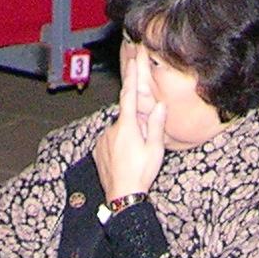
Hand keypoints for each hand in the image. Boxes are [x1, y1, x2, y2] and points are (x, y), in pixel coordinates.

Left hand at [94, 53, 168, 204]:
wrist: (122, 197)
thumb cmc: (141, 173)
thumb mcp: (155, 149)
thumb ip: (156, 125)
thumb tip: (160, 105)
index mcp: (127, 126)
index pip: (129, 95)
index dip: (131, 77)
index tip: (132, 60)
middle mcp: (111, 129)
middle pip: (126, 118)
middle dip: (136, 125)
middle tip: (143, 143)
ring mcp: (102, 140)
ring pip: (118, 132)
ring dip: (127, 138)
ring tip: (135, 158)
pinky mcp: (97, 151)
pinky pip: (110, 142)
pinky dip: (119, 146)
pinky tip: (126, 161)